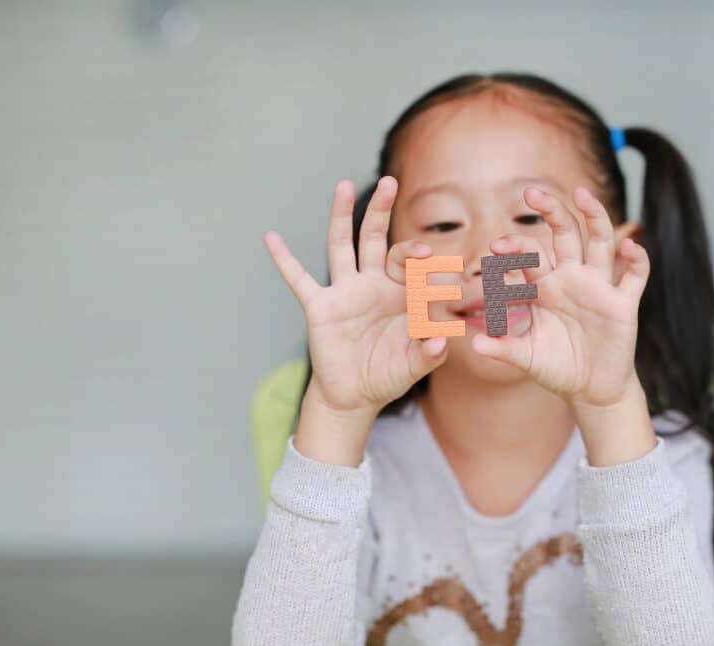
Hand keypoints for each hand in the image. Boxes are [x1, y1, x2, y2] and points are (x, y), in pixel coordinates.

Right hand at [264, 176, 447, 416]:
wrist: (355, 396)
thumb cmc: (388, 375)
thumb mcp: (412, 366)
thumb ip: (428, 354)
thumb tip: (441, 341)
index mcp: (401, 292)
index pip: (412, 265)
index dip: (421, 259)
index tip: (433, 257)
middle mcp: (372, 284)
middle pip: (375, 238)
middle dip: (380, 211)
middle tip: (389, 182)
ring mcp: (345, 292)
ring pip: (341, 245)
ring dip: (340, 215)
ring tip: (342, 184)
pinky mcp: (319, 307)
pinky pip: (299, 280)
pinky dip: (284, 260)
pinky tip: (271, 237)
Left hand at [470, 185, 650, 411]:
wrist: (590, 389)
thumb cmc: (556, 367)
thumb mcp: (526, 358)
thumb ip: (503, 349)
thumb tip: (475, 344)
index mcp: (545, 287)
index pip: (529, 256)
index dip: (514, 249)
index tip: (496, 249)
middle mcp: (572, 278)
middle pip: (564, 233)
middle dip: (550, 212)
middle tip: (532, 193)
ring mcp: (598, 287)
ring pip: (600, 242)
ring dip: (594, 216)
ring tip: (582, 194)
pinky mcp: (623, 304)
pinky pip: (635, 276)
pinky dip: (636, 259)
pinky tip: (630, 247)